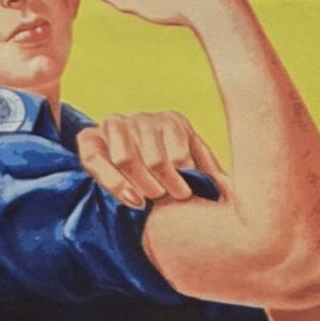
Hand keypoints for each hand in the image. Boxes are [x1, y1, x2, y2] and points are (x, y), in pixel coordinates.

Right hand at [77, 109, 224, 209]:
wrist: (125, 146)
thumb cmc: (167, 158)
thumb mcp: (191, 157)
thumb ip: (208, 168)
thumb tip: (229, 186)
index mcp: (171, 121)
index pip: (178, 151)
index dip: (182, 176)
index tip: (186, 195)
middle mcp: (142, 119)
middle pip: (153, 158)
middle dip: (163, 184)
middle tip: (169, 199)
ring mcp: (115, 125)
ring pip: (125, 158)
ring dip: (139, 184)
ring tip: (150, 201)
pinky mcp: (89, 139)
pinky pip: (95, 160)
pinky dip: (113, 182)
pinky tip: (131, 200)